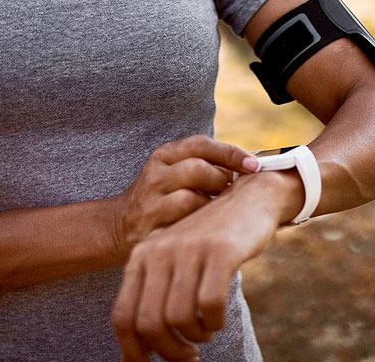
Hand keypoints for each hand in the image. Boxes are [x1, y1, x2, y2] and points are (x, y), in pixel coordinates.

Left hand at [111, 171, 296, 361]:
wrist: (247, 199)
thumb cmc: (208, 242)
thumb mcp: (172, 262)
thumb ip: (153, 296)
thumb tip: (135, 353)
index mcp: (141, 256)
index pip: (122, 317)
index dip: (133, 351)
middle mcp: (159, 251)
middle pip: (149, 324)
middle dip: (170, 351)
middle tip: (188, 355)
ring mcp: (189, 250)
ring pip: (179, 319)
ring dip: (195, 338)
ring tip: (205, 332)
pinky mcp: (220, 251)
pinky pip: (210, 305)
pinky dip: (214, 322)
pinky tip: (217, 318)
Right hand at [112, 135, 259, 256]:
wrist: (120, 225)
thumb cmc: (162, 196)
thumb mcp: (174, 171)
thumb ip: (204, 164)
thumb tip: (249, 166)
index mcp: (163, 156)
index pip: (200, 145)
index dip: (230, 153)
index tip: (254, 164)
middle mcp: (154, 175)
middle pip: (198, 169)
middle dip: (222, 181)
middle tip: (229, 192)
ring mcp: (149, 203)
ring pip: (191, 198)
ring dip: (211, 207)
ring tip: (215, 211)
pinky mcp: (149, 230)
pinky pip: (183, 227)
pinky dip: (199, 227)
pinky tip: (204, 228)